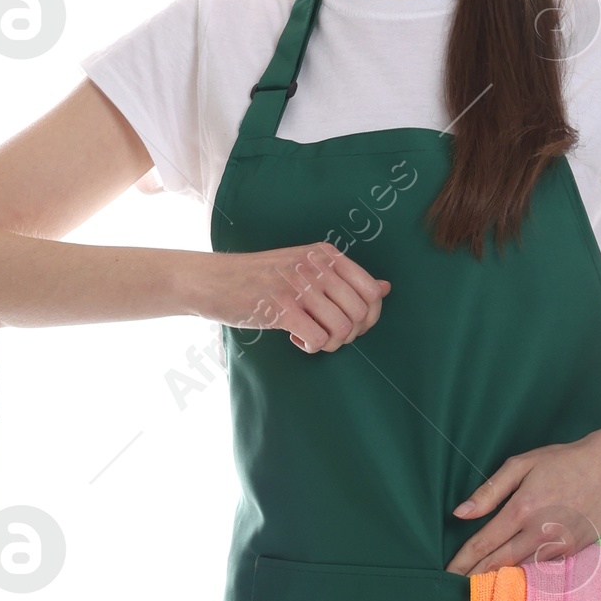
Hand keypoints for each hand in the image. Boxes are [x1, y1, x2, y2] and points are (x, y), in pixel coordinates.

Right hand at [201, 243, 388, 352]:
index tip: (349, 325)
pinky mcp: (281, 308)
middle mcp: (316, 266)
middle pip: (360, 313)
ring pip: (342, 329)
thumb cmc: (261, 277)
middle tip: (327, 333)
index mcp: (326, 254)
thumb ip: (345, 278)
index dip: (369, 317)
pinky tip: (295, 338)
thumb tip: (386, 288)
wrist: (213, 280)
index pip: (372, 290)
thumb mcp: (306, 267)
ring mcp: (298, 286)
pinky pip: (318, 339)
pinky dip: (311, 346)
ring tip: (311, 336)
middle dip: (350, 334)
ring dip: (330, 343)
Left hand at [444, 431, 600, 575]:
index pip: (483, 544)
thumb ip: (490, 491)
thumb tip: (461, 513)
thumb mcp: (522, 465)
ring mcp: (559, 546)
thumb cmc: (564, 462)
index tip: (446, 574)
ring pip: (520, 571)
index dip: (462, 562)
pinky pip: (542, 570)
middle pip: (498, 564)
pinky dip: (524, 577)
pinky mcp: (574, 553)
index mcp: (522, 509)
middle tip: (454, 589)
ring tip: (476, 591)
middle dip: (474, 578)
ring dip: (497, 581)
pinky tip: (510, 583)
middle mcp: (539, 533)